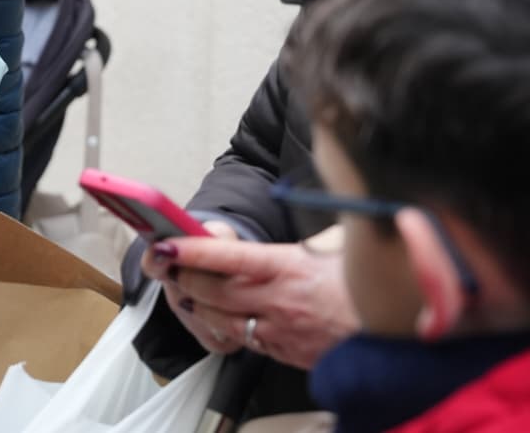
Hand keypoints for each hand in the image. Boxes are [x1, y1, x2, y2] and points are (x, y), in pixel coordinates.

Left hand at [144, 227, 357, 368]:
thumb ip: (311, 232)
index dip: (192, 249)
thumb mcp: (342, 247)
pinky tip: (215, 315)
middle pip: (212, 290)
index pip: (228, 256)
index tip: (168, 242)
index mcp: (289, 268)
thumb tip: (299, 214)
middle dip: (183, 277)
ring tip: (182, 288)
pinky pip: (241, 339)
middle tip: (165, 264)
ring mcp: (278, 331)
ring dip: (195, 304)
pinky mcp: (283, 353)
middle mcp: (278, 301)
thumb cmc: (371, 290)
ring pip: (219, 319)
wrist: (400, 342)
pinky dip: (221, 326)